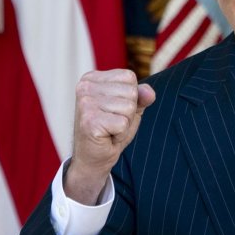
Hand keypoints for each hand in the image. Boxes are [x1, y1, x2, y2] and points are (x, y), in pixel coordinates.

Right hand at [64, 69, 155, 204]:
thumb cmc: (110, 129)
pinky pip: (123, 124)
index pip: (129, 77)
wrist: (93, 157)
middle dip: (128, 112)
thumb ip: (141, 96)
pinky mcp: (89, 121)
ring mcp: (85, 103)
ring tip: (109, 129)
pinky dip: (121, 134)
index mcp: (92, 78)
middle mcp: (85, 87)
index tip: (114, 110)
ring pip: (129, 107)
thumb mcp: (130, 108)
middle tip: (112, 122)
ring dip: (125, 124)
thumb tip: (149, 92)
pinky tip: (107, 137)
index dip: (130, 97)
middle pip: (131, 92)